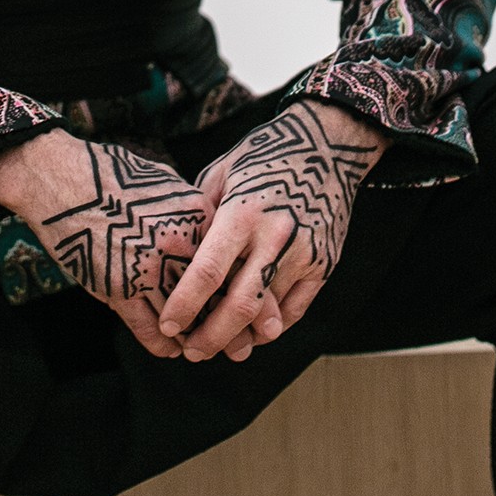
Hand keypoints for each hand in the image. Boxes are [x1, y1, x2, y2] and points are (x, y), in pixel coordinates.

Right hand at [0, 132, 278, 359]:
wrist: (59, 177)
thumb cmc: (111, 173)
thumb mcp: (163, 181)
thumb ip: (191, 210)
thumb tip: (211, 230)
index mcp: (195, 216)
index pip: (235, 262)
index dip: (250, 289)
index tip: (260, 307)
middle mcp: (178, 246)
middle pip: (219, 298)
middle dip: (234, 327)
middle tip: (244, 346)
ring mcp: (148, 271)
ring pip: (188, 322)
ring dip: (199, 342)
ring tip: (204, 350)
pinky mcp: (118, 291)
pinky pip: (150, 332)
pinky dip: (162, 346)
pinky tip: (169, 350)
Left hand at [159, 99, 385, 361]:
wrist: (328, 144)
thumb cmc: (265, 153)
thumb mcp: (223, 171)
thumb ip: (202, 214)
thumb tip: (177, 249)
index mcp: (242, 212)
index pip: (208, 271)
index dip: (184, 304)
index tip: (167, 324)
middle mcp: (274, 237)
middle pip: (238, 306)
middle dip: (211, 336)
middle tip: (191, 352)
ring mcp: (304, 254)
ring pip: (269, 315)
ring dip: (241, 337)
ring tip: (219, 348)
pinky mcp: (324, 264)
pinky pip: (296, 310)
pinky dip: (273, 327)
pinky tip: (253, 333)